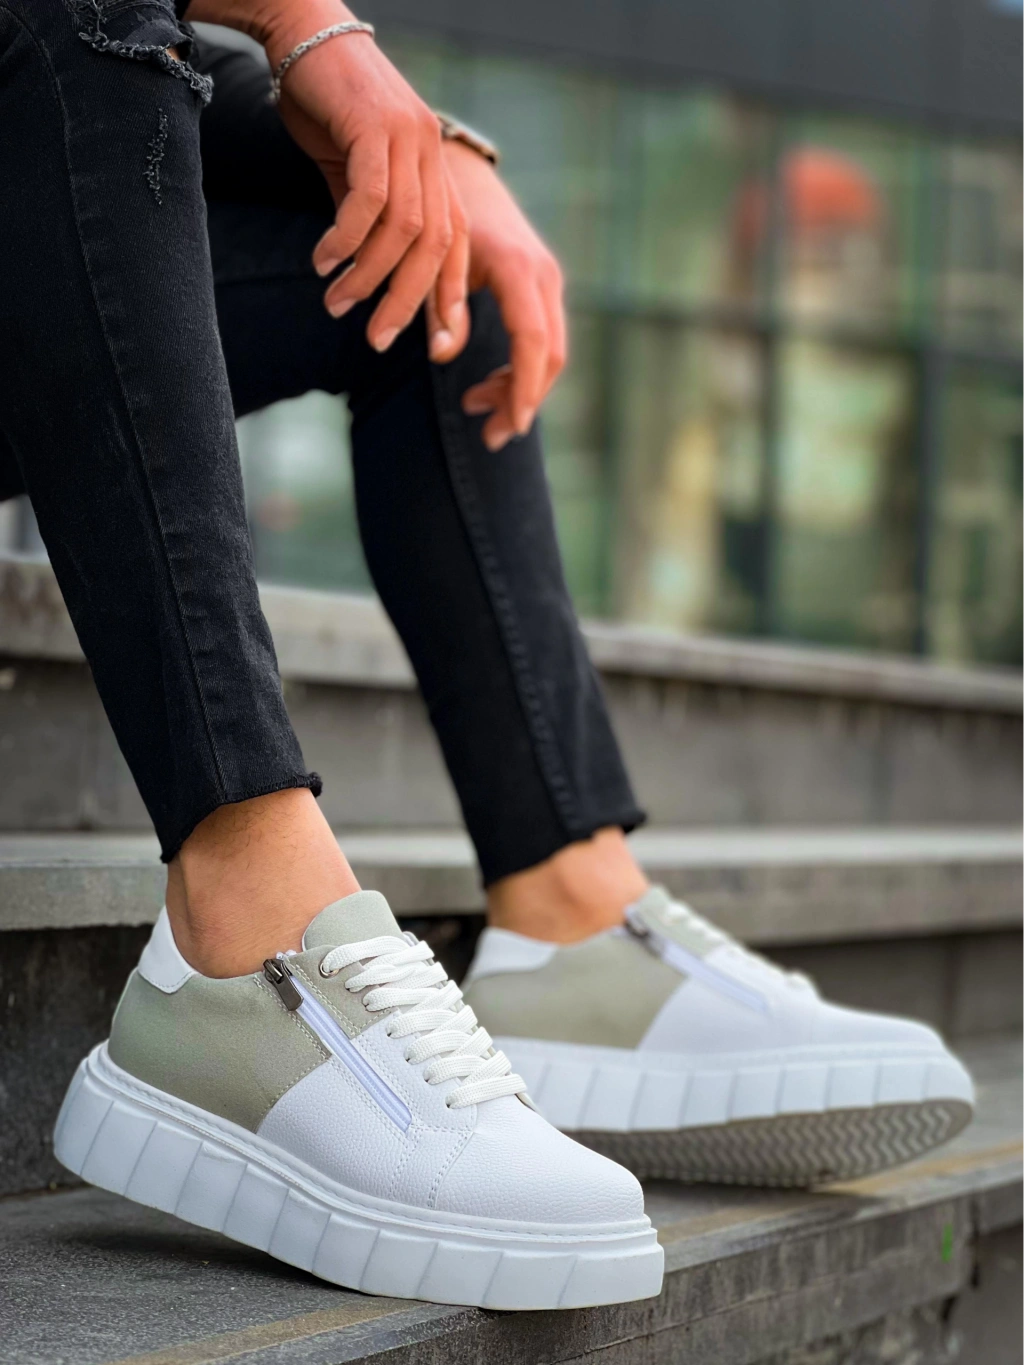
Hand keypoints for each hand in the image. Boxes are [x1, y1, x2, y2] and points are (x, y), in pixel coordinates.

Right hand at [187, 0, 467, 351]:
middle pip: (434, 248)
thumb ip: (370, 225)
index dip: (449, 299)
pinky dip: (347, 237)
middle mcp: (433, 156)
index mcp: (437, 172)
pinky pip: (369, 199)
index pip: (455, 249)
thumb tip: (367, 279)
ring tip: (336, 302)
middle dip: (407, 302)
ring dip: (368, 276)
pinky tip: (323, 260)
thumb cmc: (329, 109)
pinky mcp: (377, 126)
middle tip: (378, 341)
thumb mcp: (354, 177)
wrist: (305, 32)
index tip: (440, 345)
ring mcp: (409, 139)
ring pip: (403, 229)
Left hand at [435, 141, 566, 451]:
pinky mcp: (542, 292)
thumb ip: (438, 306)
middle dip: (524, 400)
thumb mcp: (431, 259)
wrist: (461, 176)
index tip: (512, 426)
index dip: (525, 386)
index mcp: (517, 268)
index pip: (534, 340)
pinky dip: (519, 373)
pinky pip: (541, 344)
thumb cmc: (438, 216)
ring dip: (519, 390)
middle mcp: (543, 275)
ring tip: (477, 410)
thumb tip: (441, 357)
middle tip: (490, 436)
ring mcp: (548, 283)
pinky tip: (487, 389)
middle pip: (550, 354)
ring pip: (549, 353)